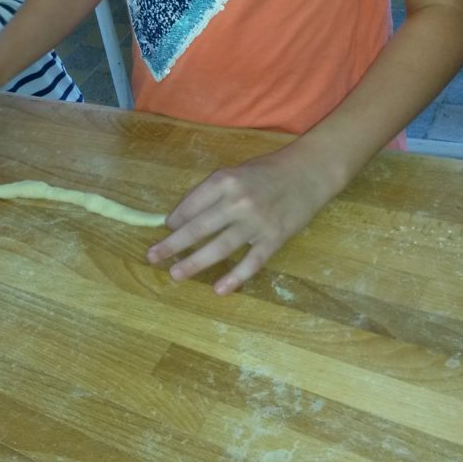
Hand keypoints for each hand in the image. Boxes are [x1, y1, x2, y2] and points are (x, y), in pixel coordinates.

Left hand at [147, 144, 344, 294]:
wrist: (309, 172)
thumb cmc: (267, 172)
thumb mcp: (235, 172)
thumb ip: (210, 193)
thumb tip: (179, 218)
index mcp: (225, 180)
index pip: (192, 204)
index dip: (175, 219)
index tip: (165, 230)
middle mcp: (238, 201)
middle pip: (199, 228)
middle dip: (173, 244)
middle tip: (153, 257)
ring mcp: (257, 222)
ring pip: (220, 247)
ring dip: (195, 262)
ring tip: (175, 274)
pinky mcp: (274, 238)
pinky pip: (252, 262)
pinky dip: (235, 277)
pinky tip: (219, 289)